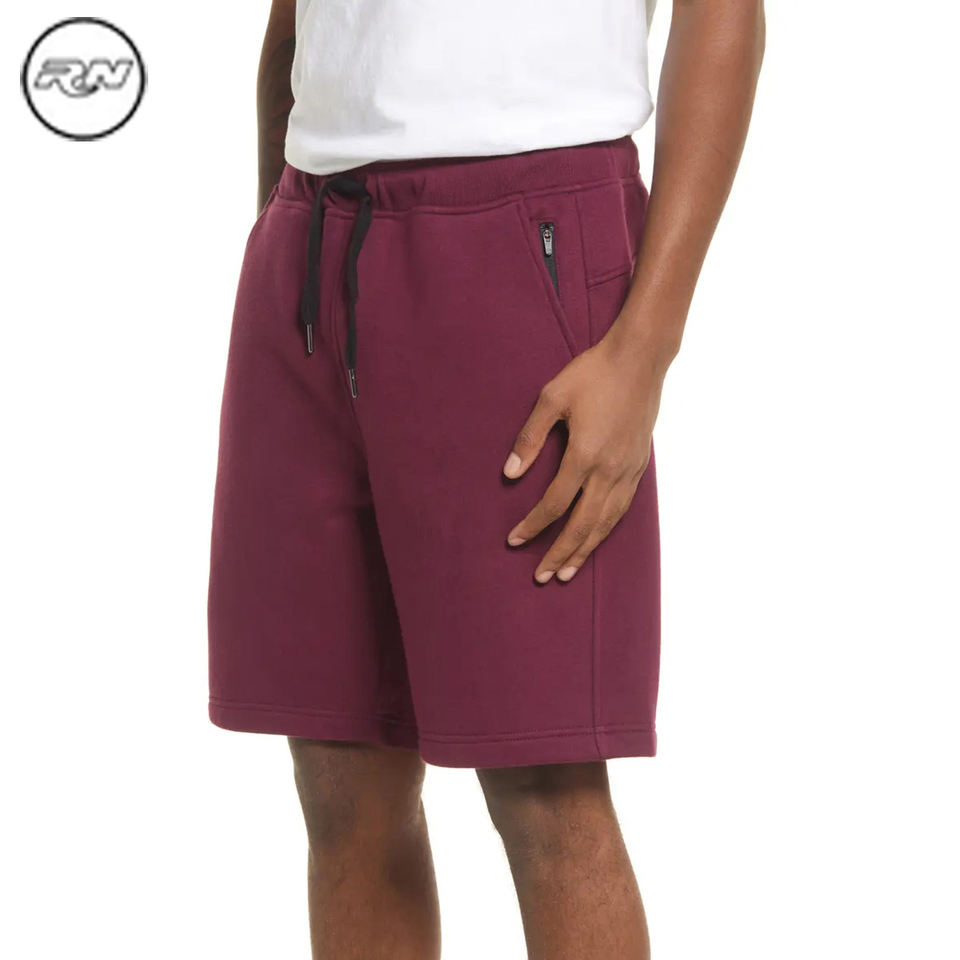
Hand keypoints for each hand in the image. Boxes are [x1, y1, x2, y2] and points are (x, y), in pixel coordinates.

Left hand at [503, 331, 664, 583]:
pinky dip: (606, 530)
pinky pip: (622, 509)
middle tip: (540, 577)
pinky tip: (595, 539)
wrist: (640, 359)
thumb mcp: (551, 398)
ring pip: (606, 523)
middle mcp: (609, 470)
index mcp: (585, 455)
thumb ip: (529, 438)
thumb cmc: (591, 373)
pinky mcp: (639, 467)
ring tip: (567, 572)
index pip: (554, 504)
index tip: (514, 541)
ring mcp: (628, 470)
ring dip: (585, 550)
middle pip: (582, 525)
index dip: (532, 526)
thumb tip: (509, 473)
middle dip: (559, 553)